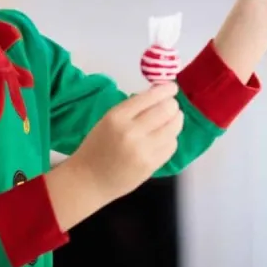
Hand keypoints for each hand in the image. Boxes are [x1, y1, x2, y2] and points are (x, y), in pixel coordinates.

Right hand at [66, 82, 182, 202]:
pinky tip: (165, 137)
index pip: (149, 97)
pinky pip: (171, 146)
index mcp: (117, 116)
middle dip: (172, 105)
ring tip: (173, 119)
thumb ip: (132, 108)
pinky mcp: (151, 166)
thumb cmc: (97, 146)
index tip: (172, 87)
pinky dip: (171, 138)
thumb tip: (158, 94)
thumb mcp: (109, 119)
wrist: (89, 180)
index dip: (165, 90)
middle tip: (172, 105)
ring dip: (176, 120)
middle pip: (166, 110)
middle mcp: (131, 132)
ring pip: (173, 128)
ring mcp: (143, 150)